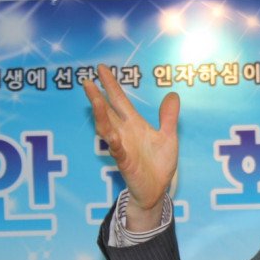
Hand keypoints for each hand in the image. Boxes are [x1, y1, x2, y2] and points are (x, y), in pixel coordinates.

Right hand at [82, 64, 179, 230]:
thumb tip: (173, 95)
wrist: (158, 189)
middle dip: (97, 98)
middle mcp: (124, 133)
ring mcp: (122, 147)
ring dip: (101, 116)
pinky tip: (111, 135)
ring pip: (107, 129)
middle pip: (107, 112)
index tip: (102, 69)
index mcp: (134, 125)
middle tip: (86, 81)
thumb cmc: (159, 164)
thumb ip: (169, 117)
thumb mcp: (168, 137)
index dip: (111, 86)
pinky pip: (118, 151)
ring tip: (95, 101)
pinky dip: (114, 143)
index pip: (119, 101)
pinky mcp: (126, 163)